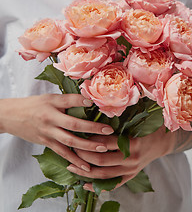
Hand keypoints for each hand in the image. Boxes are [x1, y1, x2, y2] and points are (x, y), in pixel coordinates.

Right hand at [0, 94, 114, 171]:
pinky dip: (75, 161)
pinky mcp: (46, 143)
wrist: (10, 116)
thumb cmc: (34, 105)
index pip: (69, 101)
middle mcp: (50, 119)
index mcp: (52, 104)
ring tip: (103, 148)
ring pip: (70, 141)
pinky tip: (86, 167)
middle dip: (92, 128)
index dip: (82, 101)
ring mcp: (48, 133)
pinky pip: (63, 153)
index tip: (96, 103)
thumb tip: (90, 100)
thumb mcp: (50, 97)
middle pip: (73, 125)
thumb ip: (68, 99)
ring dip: (88, 146)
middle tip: (109, 130)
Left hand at [66, 126, 174, 189]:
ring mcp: (131, 170)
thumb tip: (98, 106)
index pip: (105, 143)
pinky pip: (111, 184)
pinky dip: (97, 186)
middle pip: (101, 160)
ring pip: (103, 174)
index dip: (89, 139)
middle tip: (72, 147)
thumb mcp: (139, 119)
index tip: (77, 133)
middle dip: (83, 155)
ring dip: (85, 171)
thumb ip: (123, 116)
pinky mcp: (130, 176)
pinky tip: (84, 183)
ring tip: (71, 166)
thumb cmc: (149, 127)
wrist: (162, 142)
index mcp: (133, 143)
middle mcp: (131, 159)